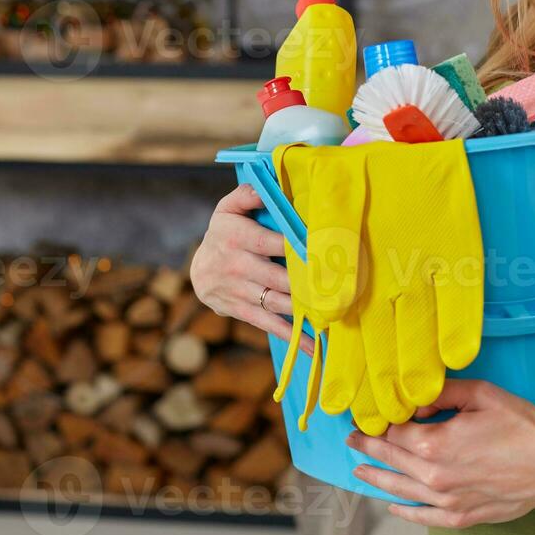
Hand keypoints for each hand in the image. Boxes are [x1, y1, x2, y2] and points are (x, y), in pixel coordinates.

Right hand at [190, 184, 315, 356]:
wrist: (197, 272)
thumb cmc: (223, 233)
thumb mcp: (228, 209)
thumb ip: (246, 195)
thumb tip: (265, 189)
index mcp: (236, 236)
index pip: (269, 242)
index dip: (295, 247)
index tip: (322, 252)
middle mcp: (237, 266)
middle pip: (277, 276)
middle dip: (306, 282)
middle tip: (337, 286)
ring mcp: (239, 291)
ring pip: (276, 301)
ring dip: (304, 310)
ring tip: (332, 314)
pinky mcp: (242, 311)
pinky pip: (269, 324)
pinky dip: (293, 336)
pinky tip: (314, 345)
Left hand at [345, 378, 534, 528]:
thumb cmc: (522, 425)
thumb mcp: (479, 394)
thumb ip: (441, 393)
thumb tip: (415, 401)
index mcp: (434, 443)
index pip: (393, 432)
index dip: (378, 423)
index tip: (365, 417)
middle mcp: (434, 476)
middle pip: (392, 460)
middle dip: (369, 448)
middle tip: (353, 439)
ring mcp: (448, 500)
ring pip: (401, 490)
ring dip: (378, 479)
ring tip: (361, 471)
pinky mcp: (463, 516)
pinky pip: (425, 517)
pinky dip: (406, 512)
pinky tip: (393, 507)